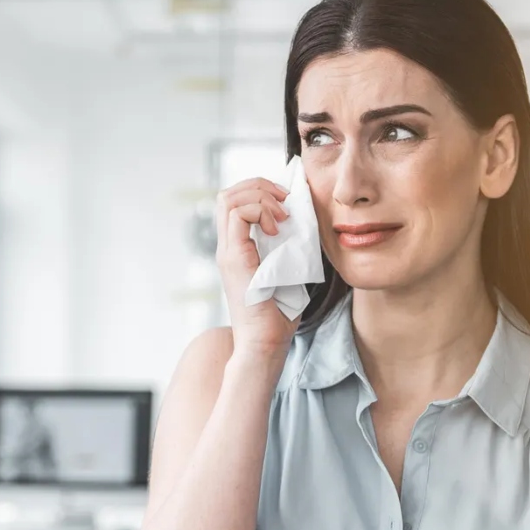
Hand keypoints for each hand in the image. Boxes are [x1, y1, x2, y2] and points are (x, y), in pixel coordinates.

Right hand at [215, 178, 299, 357]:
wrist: (266, 343)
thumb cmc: (278, 315)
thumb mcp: (286, 271)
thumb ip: (286, 248)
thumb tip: (303, 224)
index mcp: (237, 248)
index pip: (233, 202)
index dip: (258, 191)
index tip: (285, 204)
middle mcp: (227, 247)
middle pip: (226, 194)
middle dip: (258, 186)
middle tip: (284, 201)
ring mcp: (227, 252)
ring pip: (228, 198)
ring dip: (260, 197)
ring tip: (281, 216)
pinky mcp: (234, 258)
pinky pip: (237, 214)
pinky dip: (260, 212)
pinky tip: (278, 230)